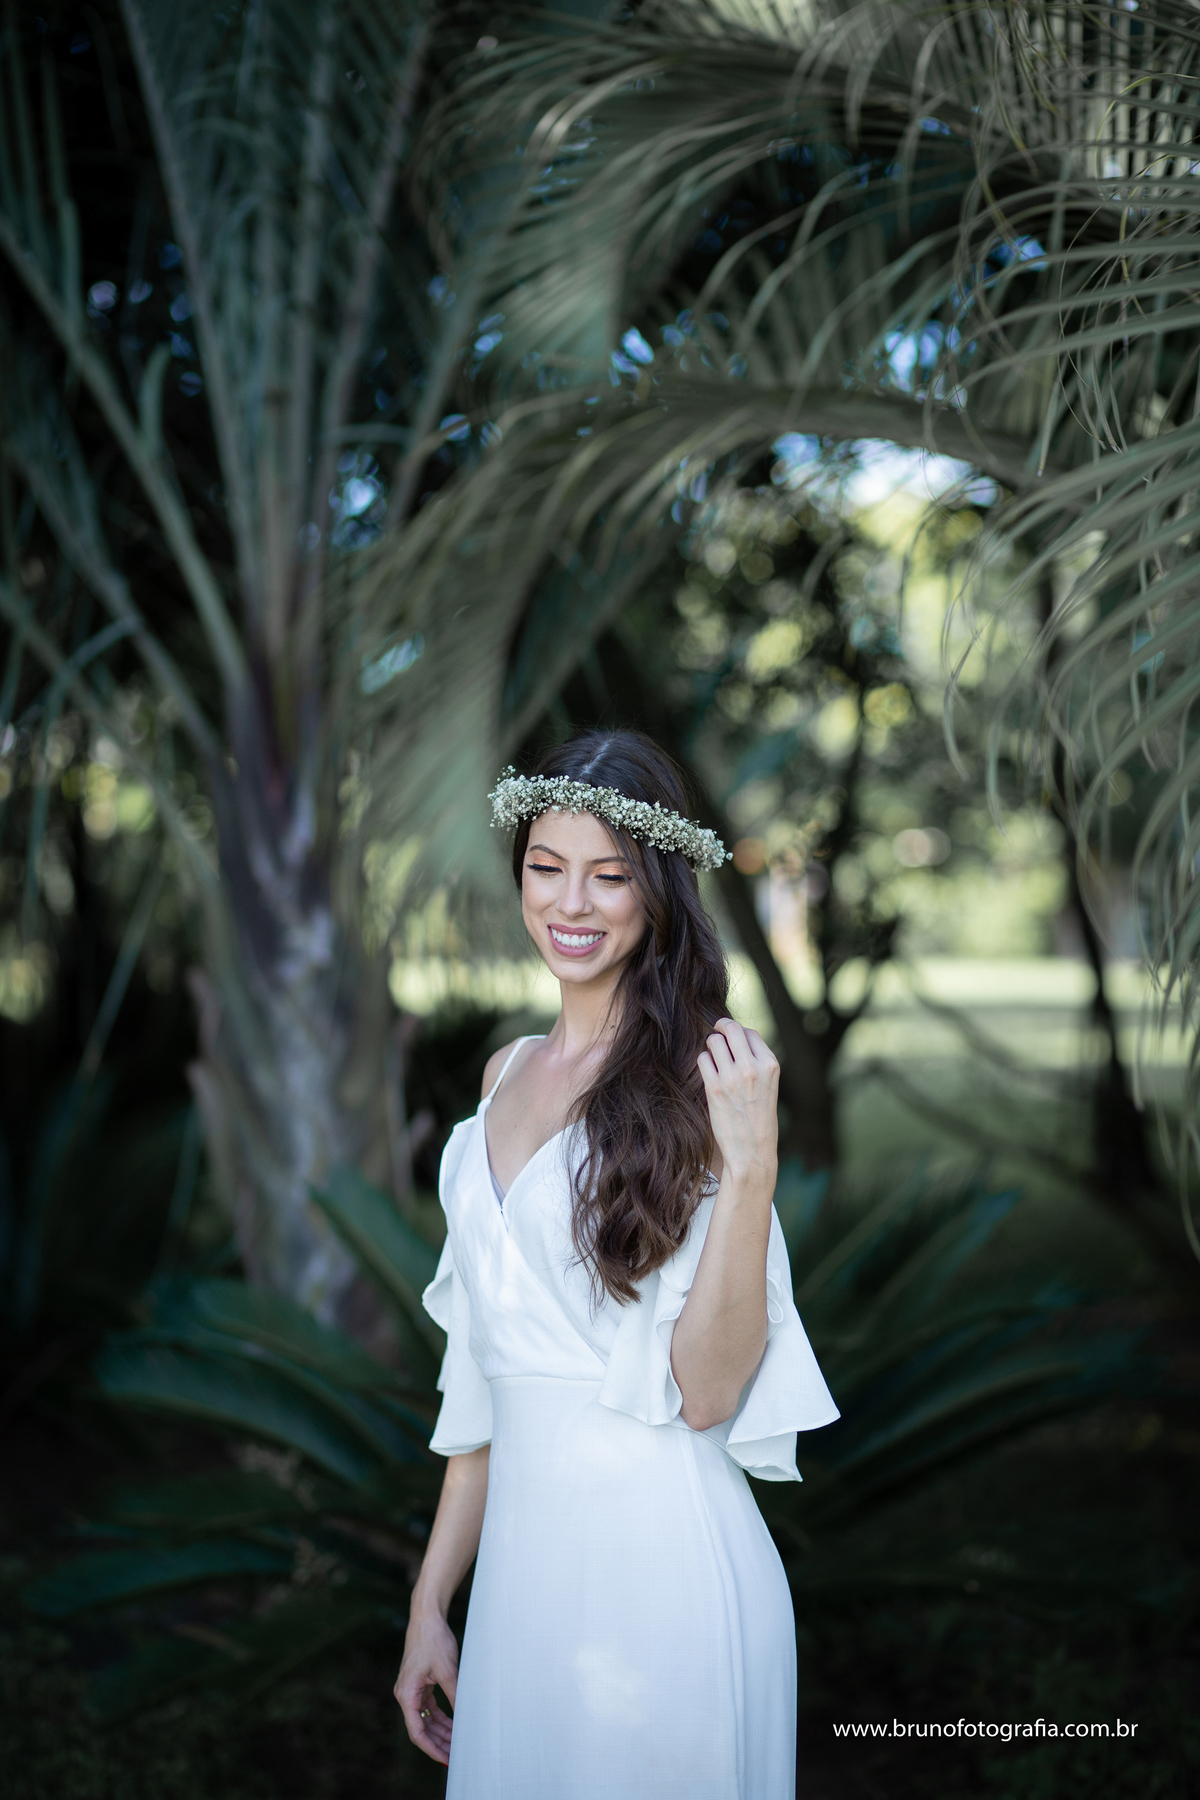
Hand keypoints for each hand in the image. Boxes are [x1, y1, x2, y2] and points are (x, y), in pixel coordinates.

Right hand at [395, 1608, 459, 1765]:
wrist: (427, 1616)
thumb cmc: (434, 1640)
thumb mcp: (448, 1670)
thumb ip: (455, 1696)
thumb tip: (467, 1719)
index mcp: (406, 1694)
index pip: (417, 1731)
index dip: (432, 1748)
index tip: (446, 1759)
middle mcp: (406, 1695)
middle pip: (421, 1728)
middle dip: (439, 1743)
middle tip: (456, 1757)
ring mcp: (412, 1690)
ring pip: (427, 1719)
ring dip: (442, 1732)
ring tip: (458, 1744)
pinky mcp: (420, 1684)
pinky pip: (430, 1708)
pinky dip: (442, 1717)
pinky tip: (455, 1725)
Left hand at [697, 1018, 778, 1190]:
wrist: (752, 1151)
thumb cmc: (760, 1119)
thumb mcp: (769, 1086)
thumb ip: (757, 1062)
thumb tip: (736, 1038)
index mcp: (770, 1065)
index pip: (750, 1032)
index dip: (738, 1033)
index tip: (732, 1038)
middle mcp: (752, 1067)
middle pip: (731, 1029)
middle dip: (721, 1027)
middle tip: (716, 1032)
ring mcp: (732, 1077)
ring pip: (714, 1041)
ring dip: (711, 1045)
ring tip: (713, 1055)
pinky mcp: (714, 1088)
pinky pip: (703, 1059)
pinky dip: (704, 1061)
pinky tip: (709, 1072)